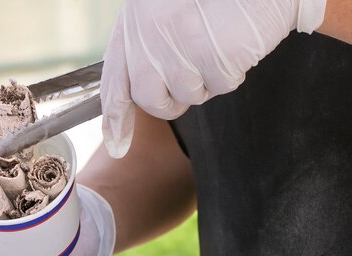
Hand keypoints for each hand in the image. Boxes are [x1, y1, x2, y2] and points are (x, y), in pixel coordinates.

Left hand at [100, 0, 326, 157]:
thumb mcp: (166, 9)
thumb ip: (148, 45)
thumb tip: (142, 93)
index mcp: (135, 22)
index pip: (115, 82)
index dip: (115, 119)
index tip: (118, 145)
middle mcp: (149, 37)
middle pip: (151, 101)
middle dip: (171, 101)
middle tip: (193, 77)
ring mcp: (179, 50)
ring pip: (189, 96)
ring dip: (207, 79)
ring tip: (218, 41)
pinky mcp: (211, 59)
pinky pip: (221, 86)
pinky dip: (233, 70)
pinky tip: (235, 40)